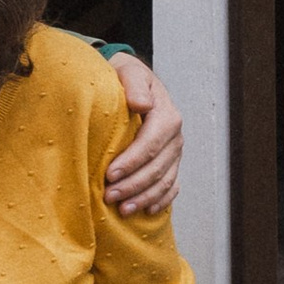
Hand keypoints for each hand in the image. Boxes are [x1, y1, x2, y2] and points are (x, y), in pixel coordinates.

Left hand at [103, 55, 182, 215]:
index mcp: (166, 115)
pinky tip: (146, 211)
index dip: (132, 161)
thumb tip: (141, 104)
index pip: (151, 143)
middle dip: (133, 185)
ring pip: (164, 181)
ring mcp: (175, 152)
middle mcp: (175, 136)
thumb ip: (134, 85)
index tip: (109, 175)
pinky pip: (171, 186)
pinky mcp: (171, 162)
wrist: (133, 82)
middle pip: (157, 167)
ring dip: (144, 198)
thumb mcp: (128, 71)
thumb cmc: (125, 77)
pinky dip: (161, 200)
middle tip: (109, 196)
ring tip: (123, 210)